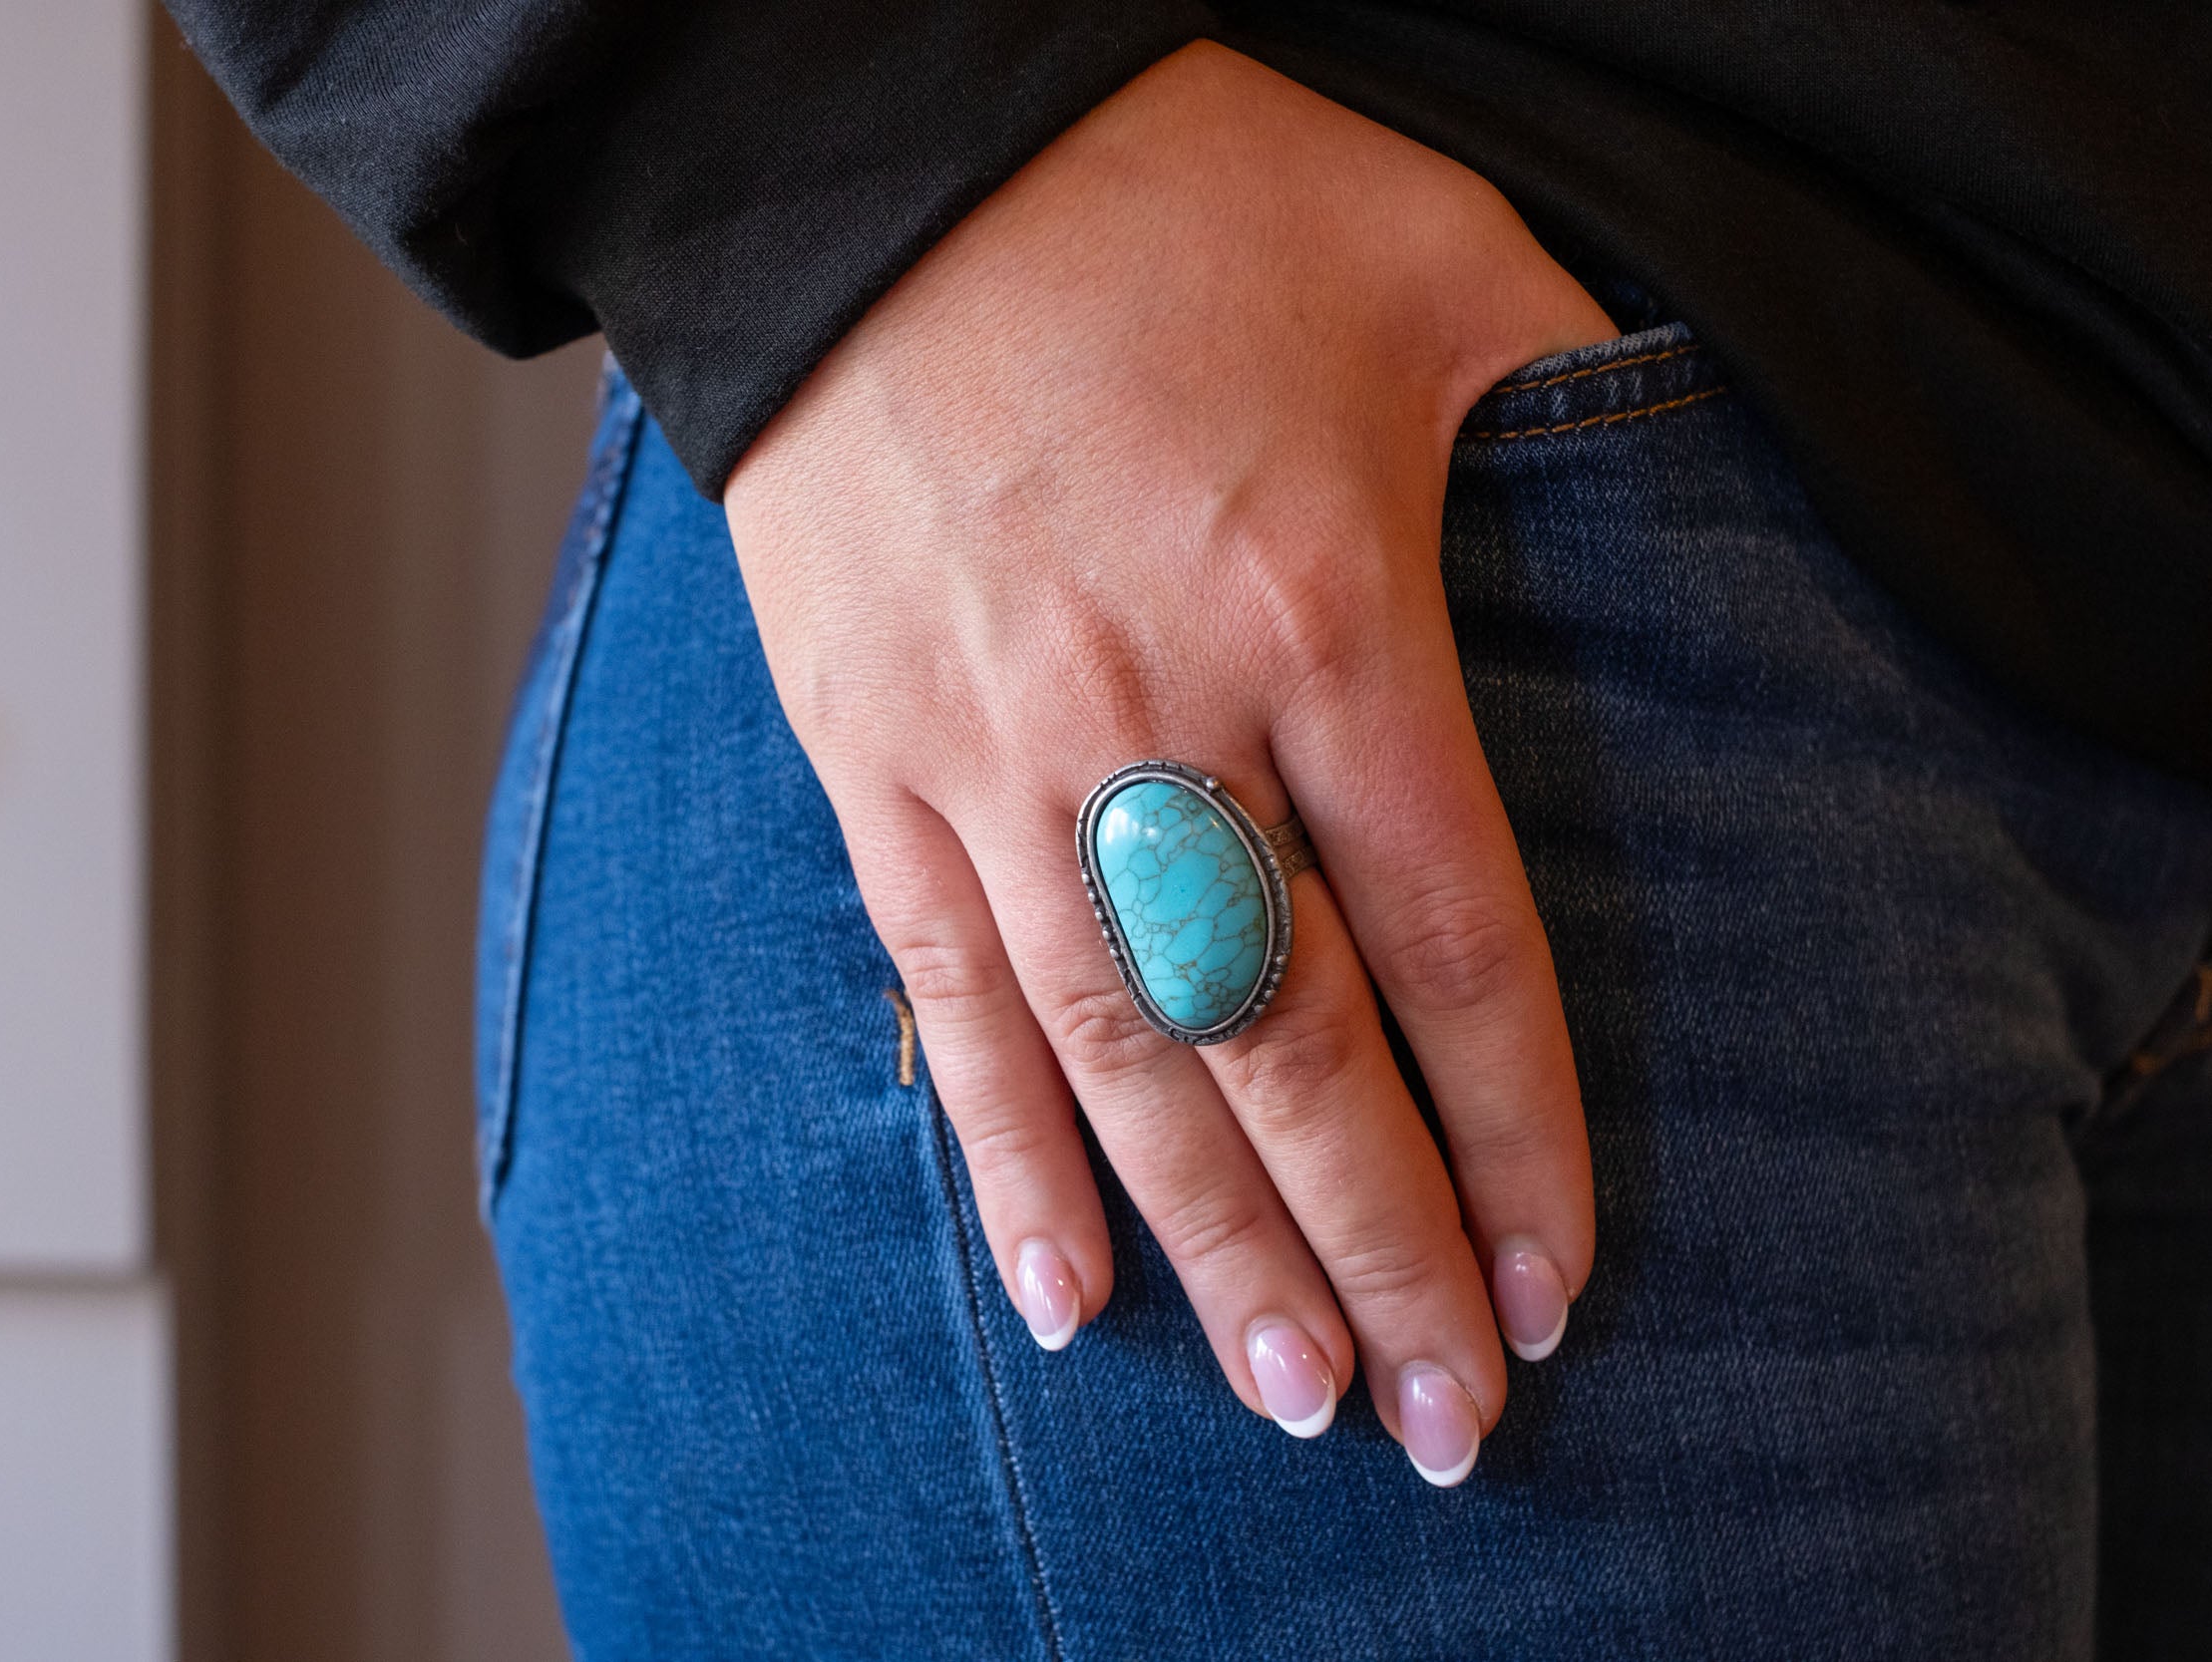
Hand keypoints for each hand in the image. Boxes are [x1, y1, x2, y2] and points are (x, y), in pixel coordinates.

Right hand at [725, 42, 1605, 1478]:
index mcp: (1323, 604)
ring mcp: (993, 751)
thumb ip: (1573, 394)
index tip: (1560, 1281)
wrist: (875, 156)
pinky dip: (1004, 1158)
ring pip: (1119, 1058)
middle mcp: (1158, 712)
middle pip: (1291, 1046)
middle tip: (1447, 1423)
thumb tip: (1684, 492)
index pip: (1448, 940)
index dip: (1518, 1133)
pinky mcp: (872, 756)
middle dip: (1385, 1250)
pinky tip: (1065, 1293)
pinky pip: (942, 996)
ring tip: (1295, 1394)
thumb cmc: (1165, 188)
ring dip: (1215, 1247)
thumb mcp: (1429, 251)